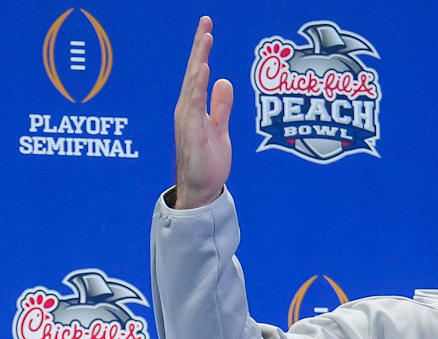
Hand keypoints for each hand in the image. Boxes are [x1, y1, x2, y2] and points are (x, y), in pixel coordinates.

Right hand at [174, 16, 232, 209]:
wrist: (201, 191)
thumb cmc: (208, 162)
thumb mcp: (219, 128)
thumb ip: (221, 106)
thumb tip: (224, 81)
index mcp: (194, 108)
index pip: (198, 73)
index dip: (202, 50)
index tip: (207, 27)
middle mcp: (187, 110)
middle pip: (193, 73)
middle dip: (199, 47)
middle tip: (206, 23)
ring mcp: (188, 122)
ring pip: (192, 86)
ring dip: (199, 62)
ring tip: (205, 40)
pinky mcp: (193, 134)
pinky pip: (194, 107)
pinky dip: (198, 88)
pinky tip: (203, 71)